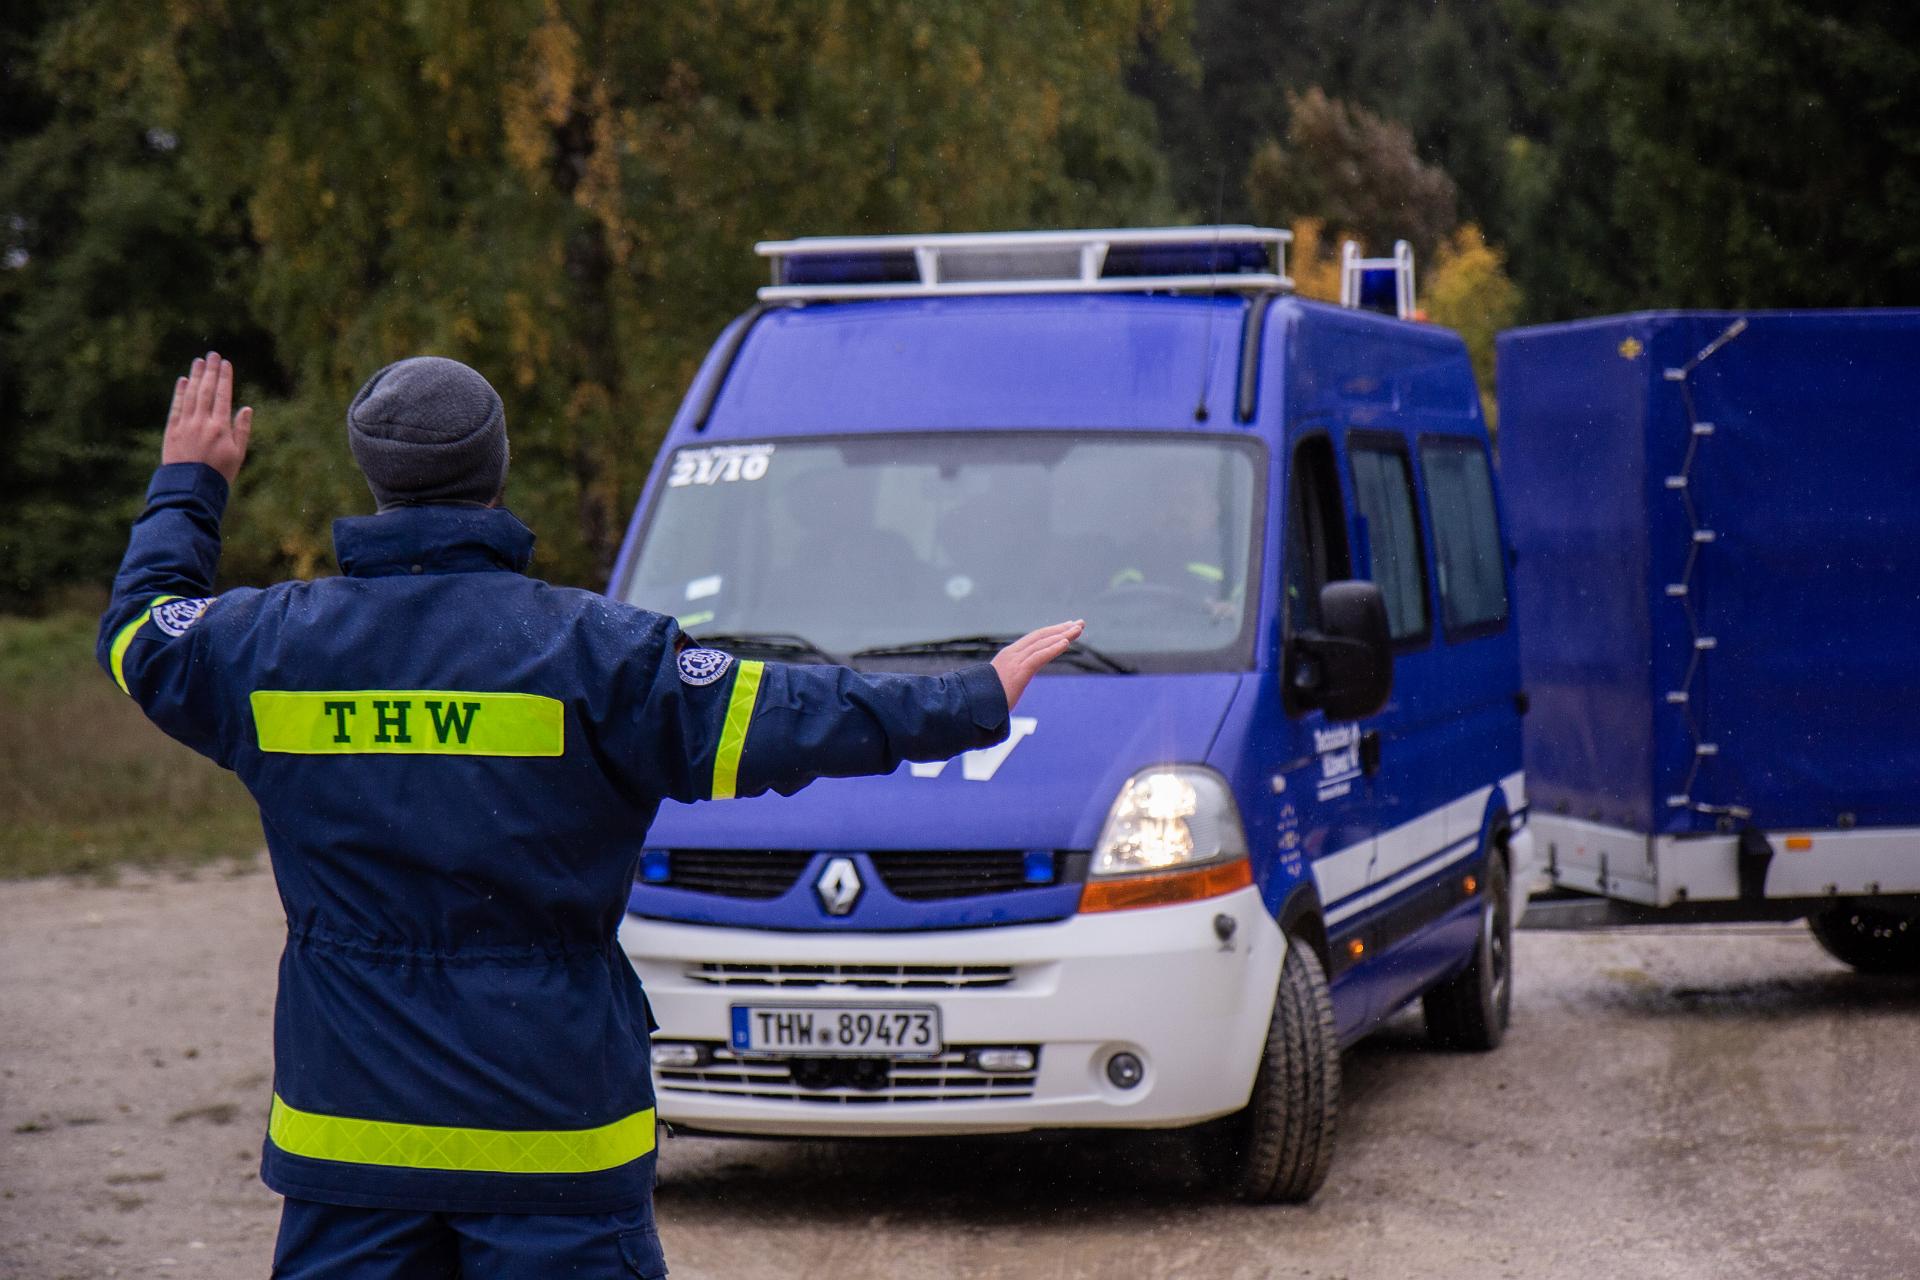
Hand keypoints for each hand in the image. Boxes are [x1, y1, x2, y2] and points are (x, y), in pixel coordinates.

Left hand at [161, 350, 251, 484]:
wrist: (191, 489)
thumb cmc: (219, 474)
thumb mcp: (238, 454)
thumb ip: (241, 430)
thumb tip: (245, 408)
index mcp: (221, 428)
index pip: (223, 396)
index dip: (224, 378)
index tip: (226, 363)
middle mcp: (202, 422)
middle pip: (206, 390)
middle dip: (210, 371)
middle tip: (212, 355)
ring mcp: (185, 425)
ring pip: (191, 395)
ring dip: (195, 376)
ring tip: (198, 362)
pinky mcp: (172, 431)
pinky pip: (176, 407)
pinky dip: (180, 392)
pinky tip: (183, 381)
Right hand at [990, 620, 1085, 709]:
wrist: (972, 706)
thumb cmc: (984, 700)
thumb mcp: (999, 686)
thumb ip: (1008, 682)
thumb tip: (1011, 688)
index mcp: (1008, 656)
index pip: (1034, 639)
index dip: (1052, 632)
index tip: (1067, 628)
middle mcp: (1012, 654)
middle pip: (1041, 636)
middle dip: (1061, 629)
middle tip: (1080, 623)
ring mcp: (1015, 662)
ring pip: (1043, 643)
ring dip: (1063, 635)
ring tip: (1078, 629)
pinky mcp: (1018, 672)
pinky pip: (1039, 657)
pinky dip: (1053, 648)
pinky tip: (1066, 642)